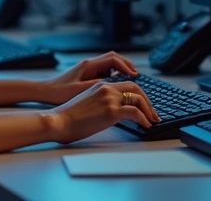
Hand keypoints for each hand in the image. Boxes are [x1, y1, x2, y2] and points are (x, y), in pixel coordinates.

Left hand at [40, 51, 139, 104]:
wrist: (44, 92)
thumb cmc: (58, 92)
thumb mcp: (80, 90)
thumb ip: (98, 86)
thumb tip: (115, 84)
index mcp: (88, 65)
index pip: (113, 59)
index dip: (125, 67)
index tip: (134, 75)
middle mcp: (89, 64)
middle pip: (113, 58)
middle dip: (126, 65)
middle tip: (136, 75)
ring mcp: (87, 69)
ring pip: (109, 64)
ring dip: (120, 70)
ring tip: (130, 79)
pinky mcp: (85, 75)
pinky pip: (104, 71)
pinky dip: (113, 75)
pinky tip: (116, 85)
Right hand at [45, 81, 159, 143]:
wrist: (58, 121)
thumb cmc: (67, 117)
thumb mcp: (86, 104)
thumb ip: (100, 103)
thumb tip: (112, 113)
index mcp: (100, 85)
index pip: (126, 85)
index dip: (138, 94)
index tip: (144, 104)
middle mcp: (106, 88)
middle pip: (136, 88)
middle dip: (147, 101)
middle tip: (153, 113)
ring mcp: (109, 98)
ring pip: (138, 98)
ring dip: (148, 110)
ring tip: (152, 120)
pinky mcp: (110, 111)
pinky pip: (135, 112)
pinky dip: (144, 118)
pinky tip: (146, 125)